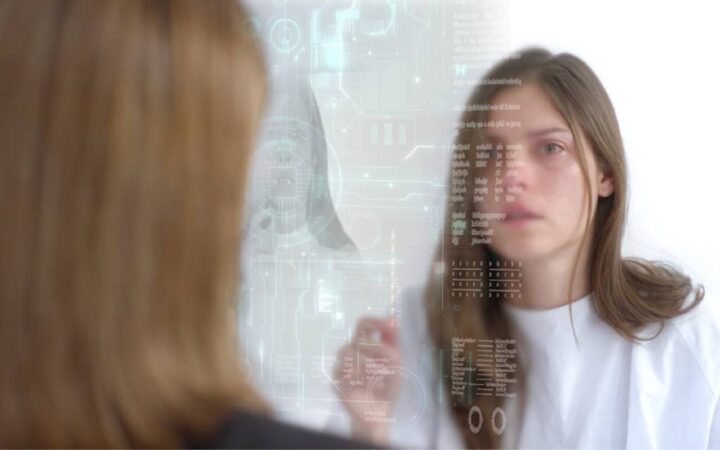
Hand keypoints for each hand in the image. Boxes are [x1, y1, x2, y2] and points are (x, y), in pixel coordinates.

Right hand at [333, 316, 401, 444]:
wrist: (379, 412)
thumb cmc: (387, 385)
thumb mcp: (397, 362)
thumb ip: (394, 339)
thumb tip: (393, 317)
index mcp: (366, 345)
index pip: (363, 324)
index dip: (373, 322)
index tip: (386, 327)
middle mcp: (353, 352)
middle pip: (356, 339)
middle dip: (374, 350)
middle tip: (384, 364)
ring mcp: (342, 366)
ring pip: (347, 353)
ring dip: (366, 365)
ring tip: (376, 378)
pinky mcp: (336, 381)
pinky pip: (342, 372)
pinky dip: (358, 380)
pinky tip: (366, 388)